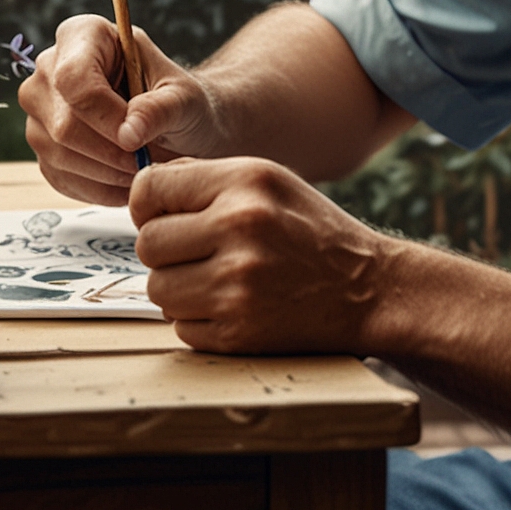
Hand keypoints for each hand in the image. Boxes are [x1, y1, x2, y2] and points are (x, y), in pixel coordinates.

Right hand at [19, 14, 221, 203]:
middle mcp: (49, 68)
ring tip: (142, 169)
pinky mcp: (42, 145)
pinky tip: (125, 181)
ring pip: (59, 154)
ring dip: (107, 174)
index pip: (74, 78)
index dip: (105, 117)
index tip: (138, 140)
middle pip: (64, 123)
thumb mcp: (185, 99)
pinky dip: (98, 188)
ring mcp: (40, 109)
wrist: (176, 125)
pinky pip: (60, 177)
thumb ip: (160, 109)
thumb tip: (128, 134)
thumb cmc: (179, 100)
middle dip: (112, 153)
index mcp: (84, 35)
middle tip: (149, 161)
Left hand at [130, 156, 391, 353]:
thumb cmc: (310, 230)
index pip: (150, 189)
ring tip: (217, 278)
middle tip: (198, 251)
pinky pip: (180, 326)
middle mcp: (239, 228)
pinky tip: (233, 304)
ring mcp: (237, 285)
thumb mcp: (268, 180)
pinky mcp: (238, 332)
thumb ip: (204, 178)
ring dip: (178, 287)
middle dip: (165, 250)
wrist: (367, 289)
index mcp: (244, 183)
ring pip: (157, 289)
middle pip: (147, 244)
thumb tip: (143, 190)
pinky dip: (199, 319)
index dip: (148, 205)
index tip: (163, 215)